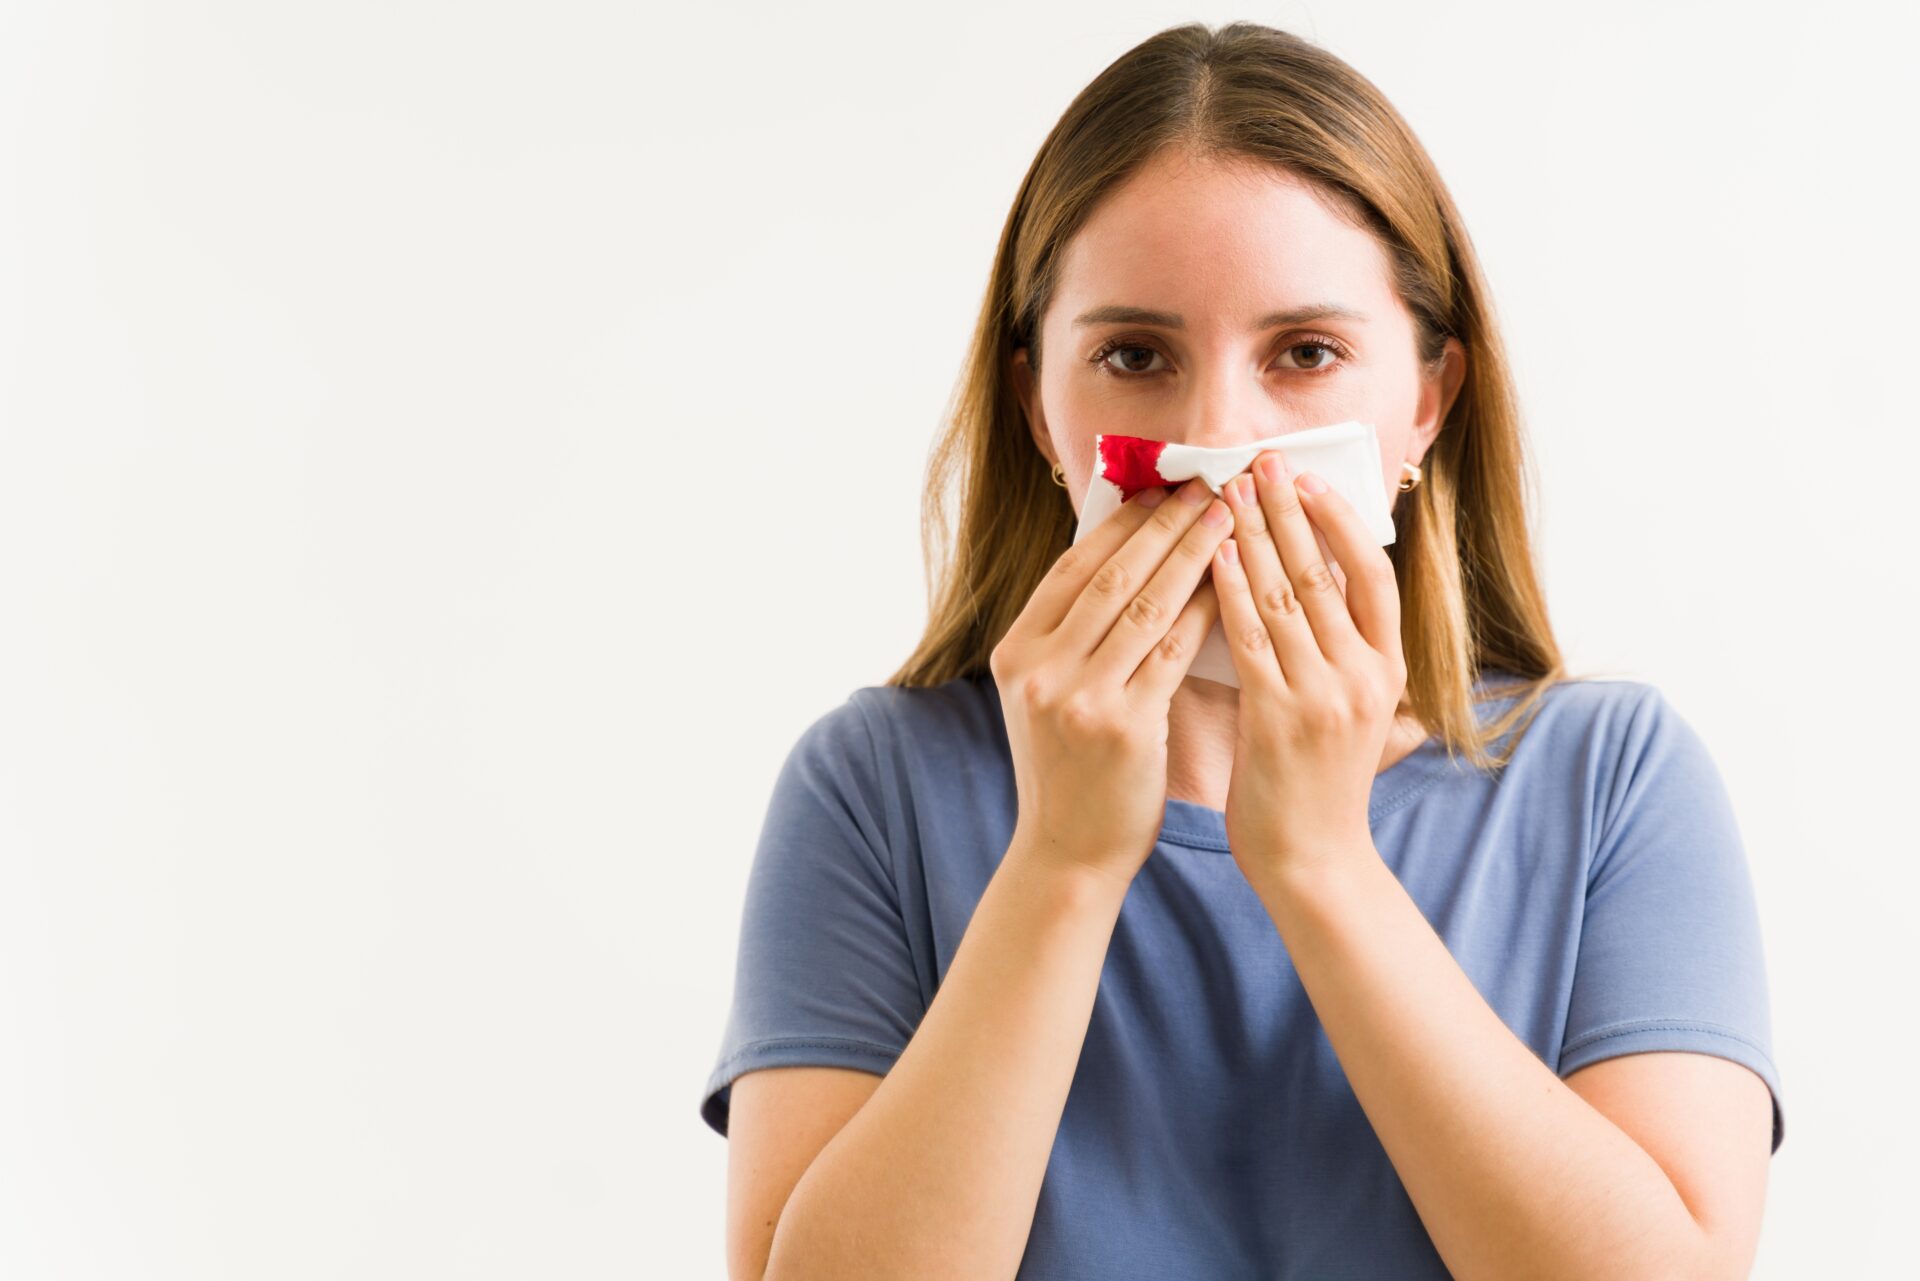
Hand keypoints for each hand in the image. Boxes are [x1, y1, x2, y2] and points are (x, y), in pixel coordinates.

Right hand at [990, 477, 1231, 893]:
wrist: (1067, 854)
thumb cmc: (1071, 770)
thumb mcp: (1049, 695)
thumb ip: (1075, 636)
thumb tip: (1128, 557)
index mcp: (1017, 652)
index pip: (1075, 566)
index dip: (1124, 522)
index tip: (1165, 488)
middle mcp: (1039, 669)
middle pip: (1113, 576)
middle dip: (1166, 525)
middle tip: (1210, 486)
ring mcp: (1077, 698)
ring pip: (1146, 605)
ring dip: (1194, 555)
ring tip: (1232, 518)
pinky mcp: (1122, 727)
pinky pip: (1173, 652)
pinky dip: (1205, 612)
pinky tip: (1237, 584)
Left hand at [1210, 448, 1407, 886]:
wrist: (1314, 863)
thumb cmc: (1318, 790)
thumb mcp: (1349, 718)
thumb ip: (1336, 661)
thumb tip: (1304, 599)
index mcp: (1387, 673)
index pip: (1375, 578)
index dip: (1342, 524)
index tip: (1312, 482)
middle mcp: (1364, 676)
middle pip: (1327, 573)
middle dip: (1292, 512)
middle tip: (1263, 462)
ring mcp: (1326, 695)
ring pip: (1289, 596)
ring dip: (1257, 536)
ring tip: (1229, 492)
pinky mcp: (1280, 717)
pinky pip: (1253, 639)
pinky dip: (1232, 591)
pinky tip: (1213, 556)